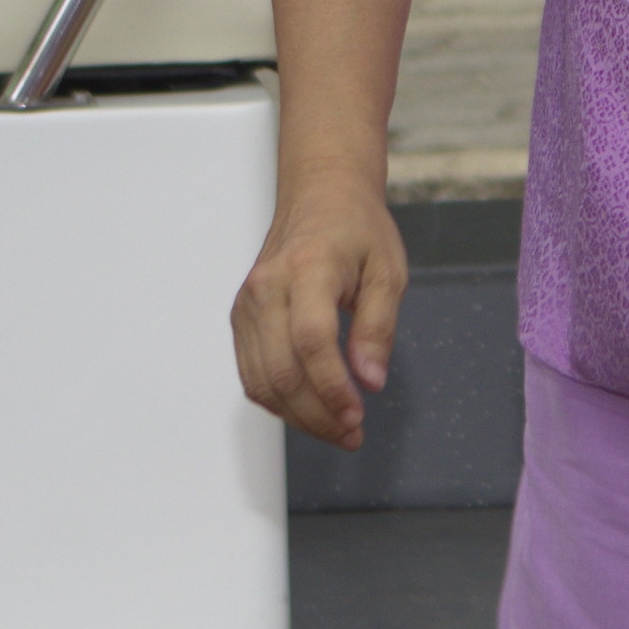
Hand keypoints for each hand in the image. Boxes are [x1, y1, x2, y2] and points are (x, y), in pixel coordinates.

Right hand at [230, 185, 408, 447]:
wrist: (319, 196)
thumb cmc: (356, 228)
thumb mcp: (388, 271)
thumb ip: (378, 328)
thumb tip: (370, 380)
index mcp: (308, 269)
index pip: (311, 341)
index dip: (332, 388)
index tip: (357, 414)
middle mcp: (268, 287)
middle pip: (282, 370)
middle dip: (317, 414)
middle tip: (352, 433)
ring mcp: (248, 304)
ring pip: (261, 381)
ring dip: (298, 416)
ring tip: (335, 428)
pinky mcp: (241, 318)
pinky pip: (252, 374)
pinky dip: (278, 401)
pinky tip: (309, 409)